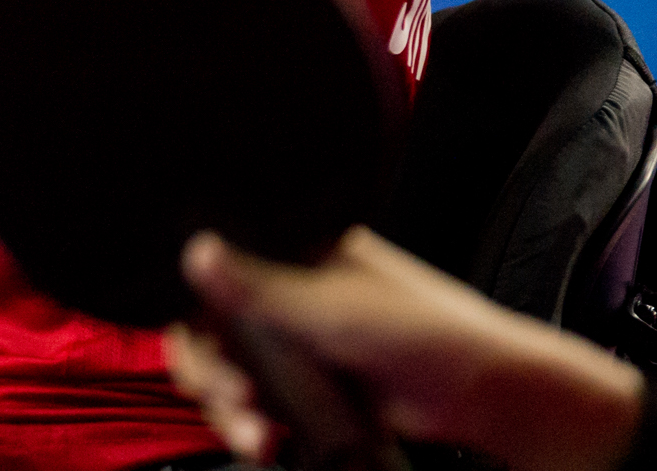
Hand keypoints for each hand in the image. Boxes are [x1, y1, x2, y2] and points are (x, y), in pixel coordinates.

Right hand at [166, 227, 646, 470]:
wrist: (496, 404)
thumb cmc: (437, 337)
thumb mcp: (338, 309)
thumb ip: (263, 286)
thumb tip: (195, 250)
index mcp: (295, 250)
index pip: (215, 268)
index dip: (194, 310)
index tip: (200, 344)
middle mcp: (290, 291)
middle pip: (212, 326)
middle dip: (212, 371)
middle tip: (233, 398)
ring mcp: (299, 343)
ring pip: (230, 372)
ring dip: (230, 407)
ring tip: (254, 434)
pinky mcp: (310, 391)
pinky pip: (258, 405)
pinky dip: (254, 426)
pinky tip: (266, 441)